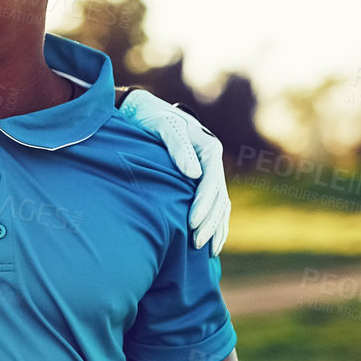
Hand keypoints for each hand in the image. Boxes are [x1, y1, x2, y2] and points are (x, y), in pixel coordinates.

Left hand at [117, 88, 229, 256]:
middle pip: (218, 198)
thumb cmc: (149, 117)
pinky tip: (210, 243)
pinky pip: (214, 206)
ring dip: (215, 228)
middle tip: (196, 244)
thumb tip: (193, 174)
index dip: (203, 205)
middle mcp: (212, 161)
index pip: (211, 182)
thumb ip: (177, 147)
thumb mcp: (161, 125)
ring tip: (206, 250)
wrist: (140, 110)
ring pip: (220, 205)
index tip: (191, 224)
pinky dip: (214, 224)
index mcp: (208, 147)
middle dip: (210, 223)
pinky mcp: (199, 180)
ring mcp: (208, 171)